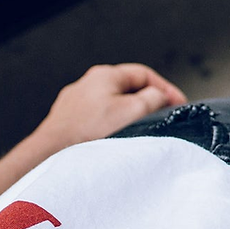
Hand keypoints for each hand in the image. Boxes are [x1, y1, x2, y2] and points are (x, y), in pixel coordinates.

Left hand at [34, 64, 186, 148]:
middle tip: (161, 118)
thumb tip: (159, 97)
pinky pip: (95, 121)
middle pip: (128, 89)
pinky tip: (112, 142)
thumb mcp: (133, 111)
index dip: (165, 89)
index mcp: (105, 74)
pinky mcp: (67, 122)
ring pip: (111, 106)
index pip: (144, 74)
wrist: (52, 154)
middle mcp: (87, 84)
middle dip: (147, 103)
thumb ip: (153, 98)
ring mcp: (75, 103)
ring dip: (127, 117)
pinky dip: (108, 129)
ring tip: (137, 134)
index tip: (177, 104)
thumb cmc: (88, 132)